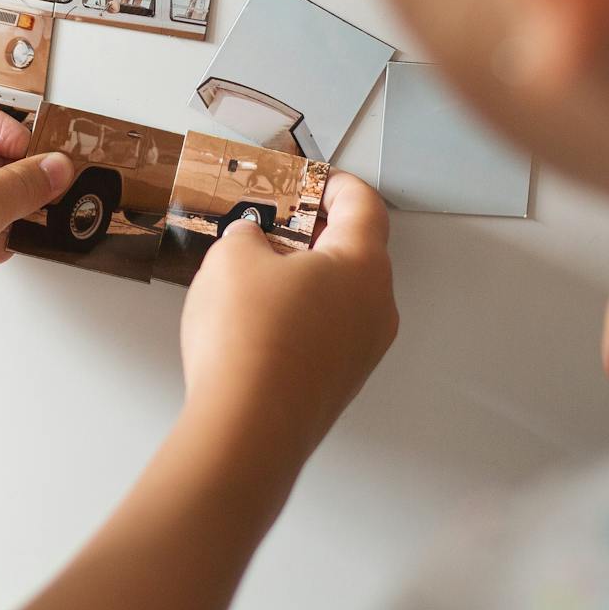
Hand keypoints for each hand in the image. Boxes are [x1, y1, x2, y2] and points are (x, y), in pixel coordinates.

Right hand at [177, 171, 398, 472]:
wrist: (247, 429)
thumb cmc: (249, 339)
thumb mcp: (232, 258)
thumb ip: (248, 236)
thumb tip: (253, 242)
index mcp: (364, 265)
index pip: (364, 205)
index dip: (335, 184)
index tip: (311, 180)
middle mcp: (376, 309)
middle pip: (354, 252)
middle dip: (312, 233)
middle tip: (272, 224)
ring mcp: (362, 352)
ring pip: (340, 297)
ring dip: (303, 278)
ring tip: (252, 275)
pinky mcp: (338, 384)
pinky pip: (325, 334)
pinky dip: (298, 317)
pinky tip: (255, 322)